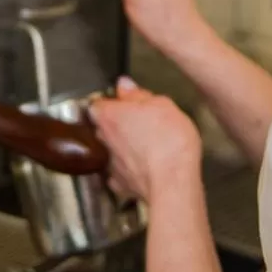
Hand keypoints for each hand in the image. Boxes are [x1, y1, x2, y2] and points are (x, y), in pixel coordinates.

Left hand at [90, 78, 201, 204]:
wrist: (173, 182)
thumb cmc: (169, 141)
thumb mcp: (162, 105)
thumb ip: (138, 95)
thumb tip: (125, 85)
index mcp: (110, 116)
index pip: (97, 105)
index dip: (110, 104)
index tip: (123, 104)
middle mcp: (104, 140)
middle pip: (102, 129)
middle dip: (116, 126)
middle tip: (138, 124)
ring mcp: (110, 165)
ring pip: (110, 152)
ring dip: (122, 150)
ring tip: (144, 149)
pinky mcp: (121, 186)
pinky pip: (119, 176)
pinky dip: (128, 173)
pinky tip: (143, 170)